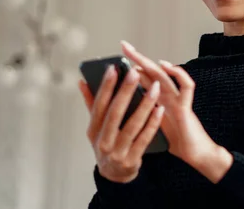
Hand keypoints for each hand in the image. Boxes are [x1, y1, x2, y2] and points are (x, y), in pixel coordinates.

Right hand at [78, 64, 164, 182]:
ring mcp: (117, 152)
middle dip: (125, 91)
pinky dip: (153, 123)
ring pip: (133, 125)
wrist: (114, 176)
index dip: (105, 86)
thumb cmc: (107, 144)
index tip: (113, 68)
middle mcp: (103, 141)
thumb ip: (91, 104)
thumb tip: (83, 81)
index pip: (99, 105)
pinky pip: (145, 138)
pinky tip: (160, 109)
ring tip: (154, 87)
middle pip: (115, 113)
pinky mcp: (132, 160)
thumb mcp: (96, 128)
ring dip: (145, 104)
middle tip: (134, 72)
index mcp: (93, 130)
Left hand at [121, 40, 232, 182]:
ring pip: (165, 76)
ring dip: (151, 63)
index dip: (130, 67)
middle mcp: (167, 96)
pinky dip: (179, 74)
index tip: (115, 58)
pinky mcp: (185, 108)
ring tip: (139, 55)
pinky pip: (186, 86)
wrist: (193, 154)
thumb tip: (118, 107)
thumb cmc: (173, 140)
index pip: (142, 79)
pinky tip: (167, 67)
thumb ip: (141, 113)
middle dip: (138, 58)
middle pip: (151, 72)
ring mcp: (177, 99)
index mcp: (157, 100)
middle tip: (124, 46)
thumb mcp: (150, 125)